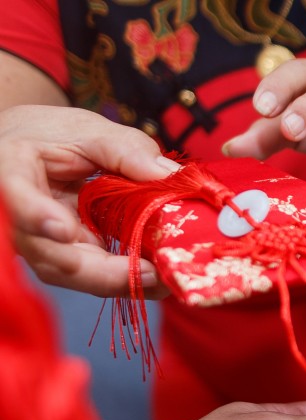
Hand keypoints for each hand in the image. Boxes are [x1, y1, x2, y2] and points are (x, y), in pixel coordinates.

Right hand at [0, 105, 180, 296]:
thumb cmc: (52, 136)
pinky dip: (124, 279)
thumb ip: (126, 149)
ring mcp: (41, 242)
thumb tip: (169, 176)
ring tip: (159, 279)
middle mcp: (18, 218)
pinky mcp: (65, 255)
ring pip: (71, 274)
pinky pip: (91, 275)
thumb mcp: (87, 130)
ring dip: (117, 282)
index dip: (36, 215)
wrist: (33, 150)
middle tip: (147, 273)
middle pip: (48, 255)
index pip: (16, 197)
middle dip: (100, 271)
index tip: (62, 229)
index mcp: (12, 172)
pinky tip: (156, 278)